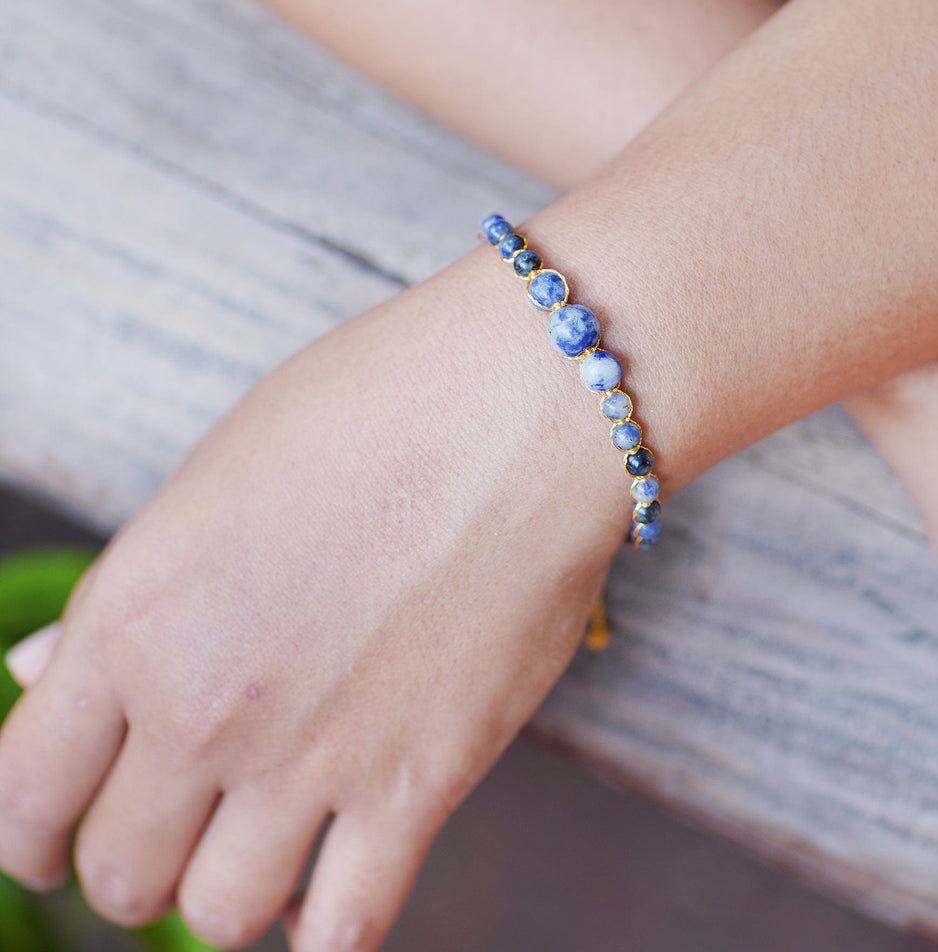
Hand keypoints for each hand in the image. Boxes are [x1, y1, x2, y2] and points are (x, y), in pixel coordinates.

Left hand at [0, 246, 628, 949]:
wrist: (522, 405)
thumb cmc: (372, 408)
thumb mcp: (216, 477)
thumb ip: (129, 601)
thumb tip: (45, 677)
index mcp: (135, 617)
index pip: (24, 792)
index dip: (33, 828)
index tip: (58, 831)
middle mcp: (206, 707)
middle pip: (121, 874)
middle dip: (138, 859)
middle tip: (182, 820)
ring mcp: (315, 757)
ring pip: (221, 919)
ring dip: (230, 893)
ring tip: (264, 842)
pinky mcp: (422, 783)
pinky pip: (343, 930)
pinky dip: (324, 926)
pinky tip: (333, 880)